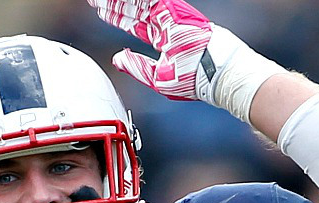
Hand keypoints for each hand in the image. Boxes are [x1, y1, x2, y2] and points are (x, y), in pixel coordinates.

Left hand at [87, 0, 213, 101]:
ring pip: (140, 3)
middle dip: (113, 4)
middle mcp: (166, 25)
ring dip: (120, 0)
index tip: (101, 11)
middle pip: (134, 10)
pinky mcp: (177, 12)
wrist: (217, 75)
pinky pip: (153, 0)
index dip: (117, 17)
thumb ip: (136, 67)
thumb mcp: (158, 78)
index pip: (134, 25)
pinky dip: (137, 0)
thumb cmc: (196, 80)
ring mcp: (172, 17)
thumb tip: (117, 59)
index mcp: (163, 40)